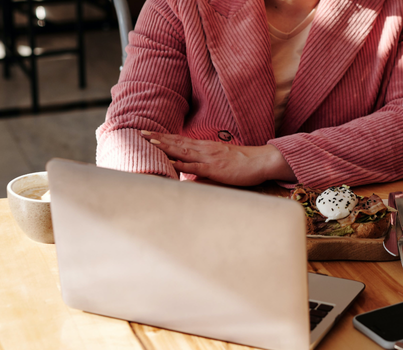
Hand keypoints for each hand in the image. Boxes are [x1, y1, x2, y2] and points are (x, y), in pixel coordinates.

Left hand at [140, 130, 296, 185]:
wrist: (262, 161)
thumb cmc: (244, 163)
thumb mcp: (221, 162)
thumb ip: (205, 167)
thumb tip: (190, 175)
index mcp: (206, 147)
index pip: (181, 140)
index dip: (164, 137)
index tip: (148, 133)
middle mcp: (205, 149)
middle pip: (177, 142)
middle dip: (158, 137)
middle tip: (140, 132)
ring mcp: (209, 158)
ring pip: (183, 151)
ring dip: (166, 146)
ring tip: (150, 141)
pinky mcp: (215, 169)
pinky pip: (196, 166)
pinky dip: (183, 164)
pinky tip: (172, 162)